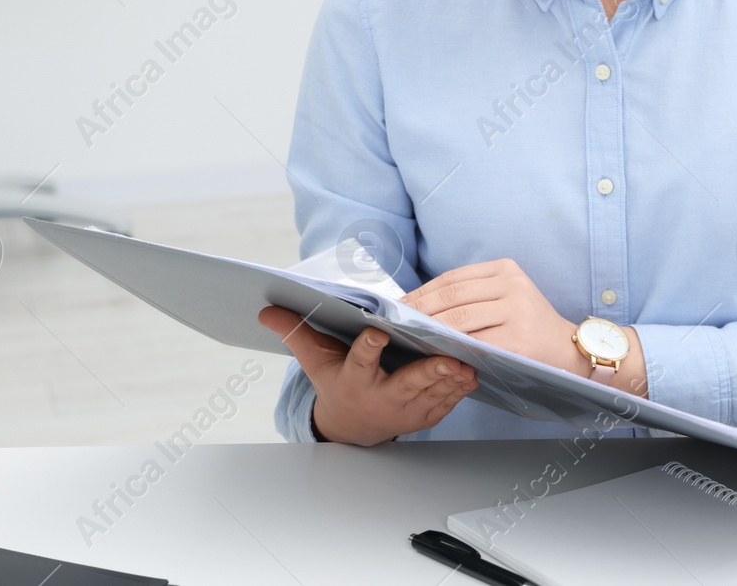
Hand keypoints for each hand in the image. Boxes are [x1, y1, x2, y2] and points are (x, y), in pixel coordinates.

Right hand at [257, 305, 475, 445]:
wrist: (351, 427)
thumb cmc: (336, 383)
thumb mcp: (314, 360)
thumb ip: (295, 332)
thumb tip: (265, 309)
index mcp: (353, 380)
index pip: (359, 361)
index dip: (368, 348)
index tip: (377, 332)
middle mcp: (380, 398)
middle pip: (405, 385)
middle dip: (427, 374)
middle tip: (446, 361)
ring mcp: (404, 411)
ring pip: (430, 396)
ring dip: (450, 382)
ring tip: (466, 366)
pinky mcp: (423, 417)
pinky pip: (443, 405)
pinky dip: (458, 392)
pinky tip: (470, 377)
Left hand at [399, 258, 586, 374]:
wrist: (568, 350)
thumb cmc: (527, 326)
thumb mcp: (506, 298)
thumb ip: (472, 297)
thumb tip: (419, 306)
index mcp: (506, 269)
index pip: (452, 278)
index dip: (422, 292)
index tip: (399, 305)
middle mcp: (513, 285)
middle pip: (452, 297)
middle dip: (419, 311)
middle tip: (396, 323)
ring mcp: (517, 311)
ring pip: (458, 320)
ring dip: (429, 331)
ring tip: (410, 338)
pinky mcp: (517, 340)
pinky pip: (473, 344)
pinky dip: (450, 349)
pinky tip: (436, 353)